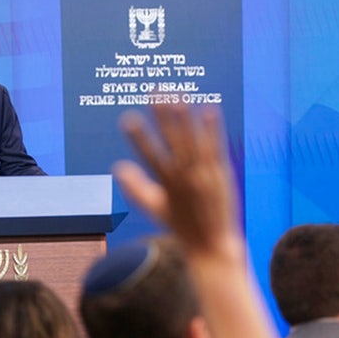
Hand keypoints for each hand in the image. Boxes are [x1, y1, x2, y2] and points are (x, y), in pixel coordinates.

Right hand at [114, 105, 240, 259]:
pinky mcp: (222, 174)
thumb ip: (135, 187)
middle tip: (155, 92)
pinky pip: (216, 147)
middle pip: (171, 141)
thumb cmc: (182, 226)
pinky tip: (210, 109)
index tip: (127, 118)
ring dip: (186, 117)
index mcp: (166, 184)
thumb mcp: (155, 207)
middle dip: (162, 116)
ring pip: (193, 141)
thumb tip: (116, 168)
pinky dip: (213, 129)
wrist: (212, 246)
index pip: (149, 155)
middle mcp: (184, 177)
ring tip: (179, 94)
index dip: (138, 137)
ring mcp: (204, 175)